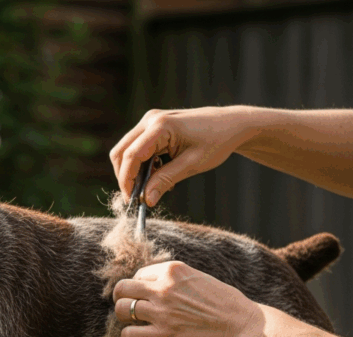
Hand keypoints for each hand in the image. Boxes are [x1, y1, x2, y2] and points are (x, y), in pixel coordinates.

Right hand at [109, 106, 251, 206]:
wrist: (231, 124)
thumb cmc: (216, 142)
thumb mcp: (191, 165)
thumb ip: (165, 180)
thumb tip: (146, 200)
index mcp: (160, 126)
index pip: (131, 156)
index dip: (127, 181)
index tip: (132, 201)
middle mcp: (150, 119)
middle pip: (121, 152)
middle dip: (125, 177)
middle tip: (137, 198)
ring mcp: (150, 120)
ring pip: (126, 151)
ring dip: (133, 172)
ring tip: (153, 187)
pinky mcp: (153, 125)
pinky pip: (137, 148)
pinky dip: (141, 165)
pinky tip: (158, 175)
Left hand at [112, 261, 262, 336]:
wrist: (242, 327)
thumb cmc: (226, 305)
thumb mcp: (199, 278)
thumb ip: (175, 279)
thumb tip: (154, 284)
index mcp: (173, 270)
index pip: (139, 273)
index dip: (139, 286)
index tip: (145, 296)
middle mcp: (163, 288)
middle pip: (123, 288)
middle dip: (123, 298)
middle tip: (131, 308)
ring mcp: (161, 312)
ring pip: (121, 309)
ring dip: (125, 317)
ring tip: (136, 323)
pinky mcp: (163, 335)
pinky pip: (128, 334)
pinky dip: (130, 336)